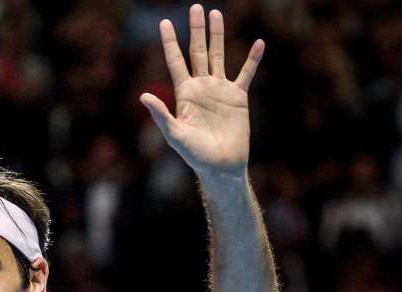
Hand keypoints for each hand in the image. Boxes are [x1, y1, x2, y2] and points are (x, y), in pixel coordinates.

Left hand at [139, 4, 264, 180]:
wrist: (221, 165)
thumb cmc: (195, 154)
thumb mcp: (175, 134)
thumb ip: (160, 115)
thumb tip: (142, 96)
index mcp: (184, 93)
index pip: (175, 61)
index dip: (170, 42)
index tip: (165, 22)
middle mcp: (201, 87)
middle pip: (197, 51)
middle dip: (196, 30)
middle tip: (196, 7)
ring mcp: (220, 90)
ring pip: (219, 56)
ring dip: (218, 36)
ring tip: (216, 14)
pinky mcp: (238, 97)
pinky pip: (246, 74)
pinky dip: (252, 59)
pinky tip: (258, 43)